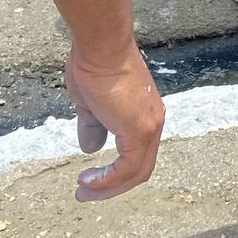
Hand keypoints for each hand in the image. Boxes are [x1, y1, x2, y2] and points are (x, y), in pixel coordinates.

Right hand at [66, 46, 164, 201]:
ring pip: (135, 173)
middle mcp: (153, 123)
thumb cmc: (95, 64)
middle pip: (139, 169)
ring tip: (83, 192)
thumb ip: (94, 126)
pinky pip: (125, 169)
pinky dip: (106, 180)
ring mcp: (149, 128)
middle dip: (112, 186)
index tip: (91, 177)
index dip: (115, 171)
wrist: (101, 46)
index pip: (137, 154)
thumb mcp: (91, 103)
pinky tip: (87, 180)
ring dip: (108, 188)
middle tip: (86, 192)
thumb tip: (91, 148)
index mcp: (145, 115)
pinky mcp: (139, 131)